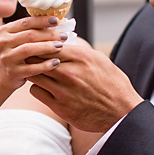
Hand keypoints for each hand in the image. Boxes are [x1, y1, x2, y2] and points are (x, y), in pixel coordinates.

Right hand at [0, 16, 66, 89]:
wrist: (0, 77)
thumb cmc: (15, 55)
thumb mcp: (17, 40)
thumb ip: (30, 31)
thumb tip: (55, 22)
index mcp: (5, 31)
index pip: (26, 22)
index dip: (42, 20)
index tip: (57, 20)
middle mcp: (3, 43)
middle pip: (29, 35)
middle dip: (49, 34)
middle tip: (63, 35)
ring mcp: (7, 58)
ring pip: (29, 49)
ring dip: (47, 47)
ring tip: (60, 46)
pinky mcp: (12, 72)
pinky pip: (32, 68)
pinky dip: (45, 65)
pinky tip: (56, 62)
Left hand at [28, 44, 143, 132]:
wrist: (122, 112)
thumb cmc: (112, 84)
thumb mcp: (99, 59)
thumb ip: (78, 51)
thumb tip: (61, 42)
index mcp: (81, 57)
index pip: (48, 44)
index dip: (40, 44)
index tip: (38, 46)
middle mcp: (70, 72)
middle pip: (37, 58)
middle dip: (32, 57)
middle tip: (32, 58)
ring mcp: (64, 90)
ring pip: (34, 74)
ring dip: (33, 72)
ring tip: (39, 73)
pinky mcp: (60, 107)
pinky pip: (36, 91)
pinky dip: (38, 88)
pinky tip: (44, 88)